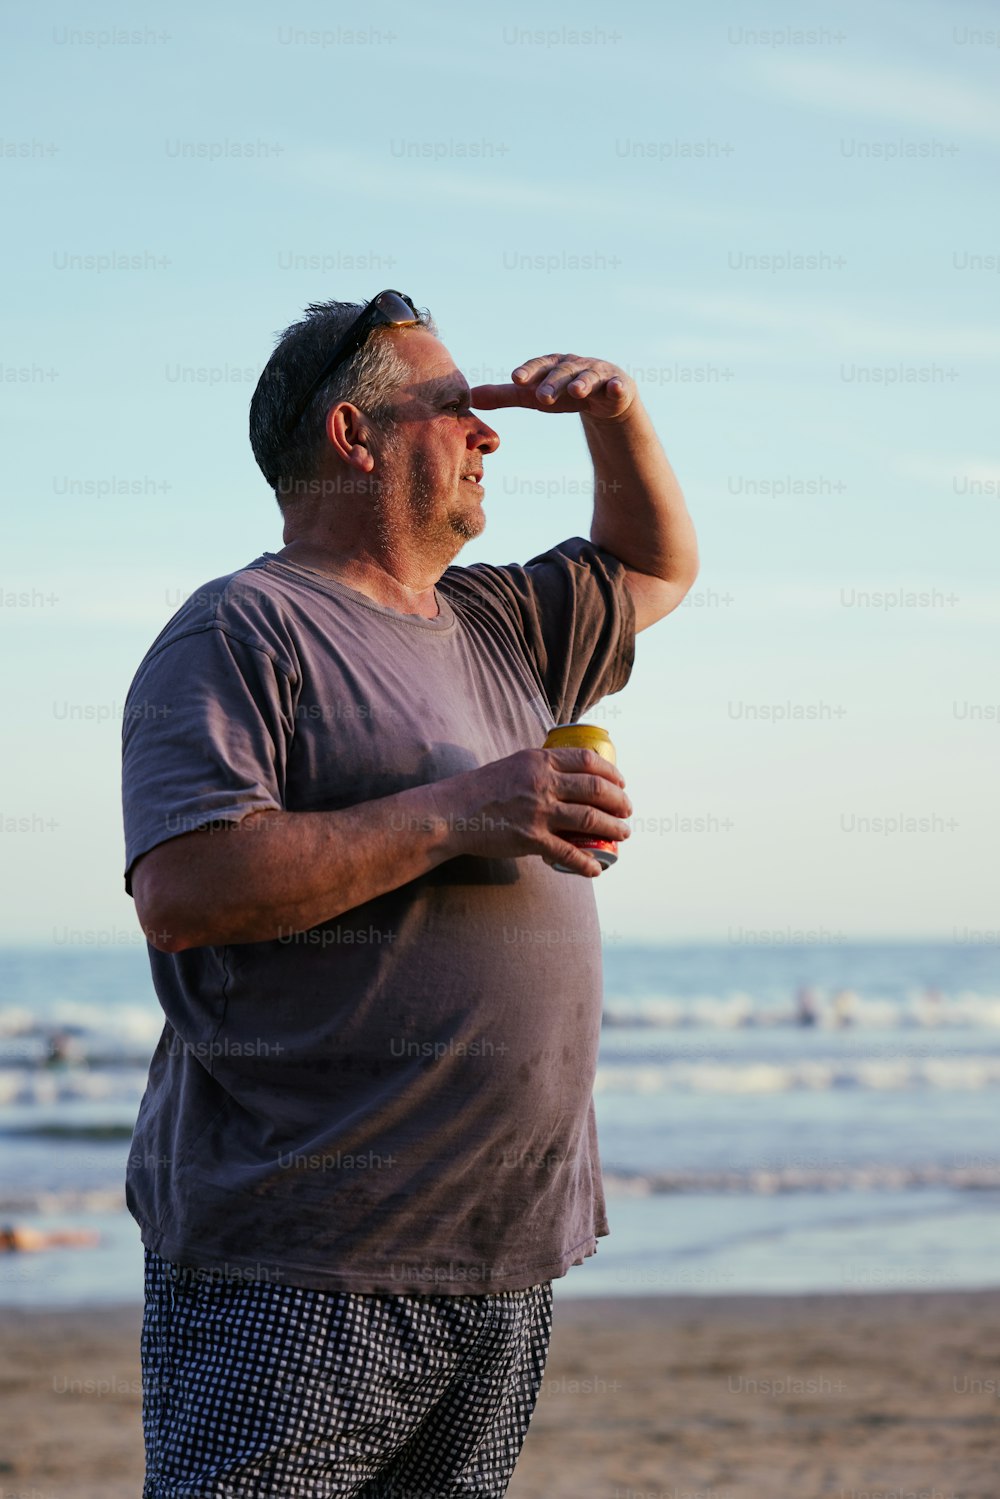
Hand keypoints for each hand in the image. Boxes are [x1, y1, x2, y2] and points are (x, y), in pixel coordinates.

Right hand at [431, 747, 631, 877]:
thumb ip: (539, 768)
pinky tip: (596, 868)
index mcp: (539, 761)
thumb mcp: (513, 765)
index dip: (612, 773)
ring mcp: (538, 812)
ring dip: (613, 829)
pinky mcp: (530, 839)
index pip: (588, 761)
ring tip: (623, 835)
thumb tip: (567, 775)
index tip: (621, 783)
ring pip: (590, 820)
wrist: (452, 812)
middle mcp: (543, 783)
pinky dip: (586, 863)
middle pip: (596, 790)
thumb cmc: (480, 789)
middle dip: (619, 802)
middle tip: (627, 811)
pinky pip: (567, 854)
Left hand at [471, 355, 635, 420]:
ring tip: (576, 391)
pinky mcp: (617, 386)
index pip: (537, 366)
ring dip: (582, 383)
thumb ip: (505, 396)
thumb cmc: (562, 392)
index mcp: (551, 365)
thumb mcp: (533, 395)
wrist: (603, 397)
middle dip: (552, 383)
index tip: (515, 379)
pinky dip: (616, 386)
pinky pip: (617, 386)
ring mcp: (596, 374)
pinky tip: (615, 389)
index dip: (528, 372)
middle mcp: (573, 365)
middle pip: (561, 373)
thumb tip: (471, 398)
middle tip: (541, 396)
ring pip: (588, 377)